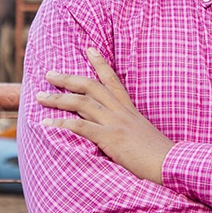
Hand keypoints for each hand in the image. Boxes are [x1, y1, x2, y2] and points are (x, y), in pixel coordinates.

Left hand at [37, 48, 173, 184]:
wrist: (171, 163)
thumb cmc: (160, 155)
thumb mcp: (144, 136)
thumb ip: (130, 130)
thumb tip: (119, 134)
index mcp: (130, 110)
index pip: (113, 80)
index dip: (100, 63)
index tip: (89, 49)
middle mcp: (121, 112)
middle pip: (90, 86)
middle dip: (68, 78)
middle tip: (49, 74)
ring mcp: (115, 123)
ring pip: (81, 103)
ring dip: (58, 98)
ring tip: (40, 96)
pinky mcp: (110, 138)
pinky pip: (80, 127)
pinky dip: (61, 124)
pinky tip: (46, 124)